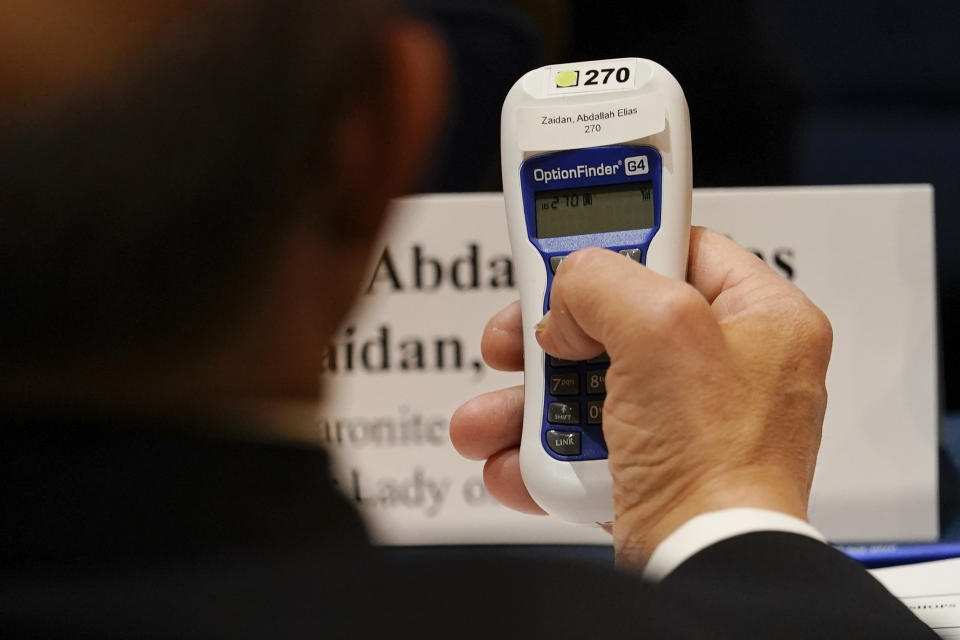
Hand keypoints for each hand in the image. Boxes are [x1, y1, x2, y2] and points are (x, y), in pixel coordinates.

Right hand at [450, 227, 831, 568]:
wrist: (703, 567)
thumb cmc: (715, 463)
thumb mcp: (658, 330)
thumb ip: (602, 281)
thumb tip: (570, 296)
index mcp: (761, 319)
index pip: (680, 247)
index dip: (617, 245)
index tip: (565, 247)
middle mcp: (728, 368)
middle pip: (617, 320)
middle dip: (549, 338)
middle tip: (515, 338)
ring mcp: (688, 421)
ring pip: (590, 385)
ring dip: (528, 400)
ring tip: (488, 419)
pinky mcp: (654, 466)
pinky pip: (586, 440)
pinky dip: (543, 448)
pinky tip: (512, 460)